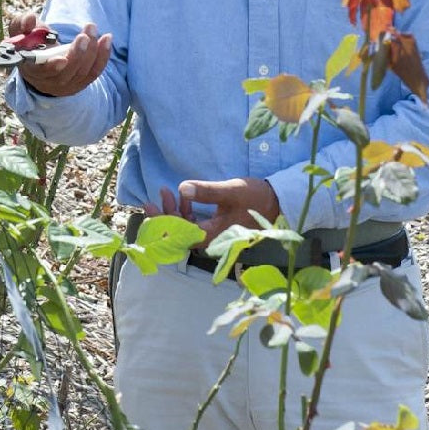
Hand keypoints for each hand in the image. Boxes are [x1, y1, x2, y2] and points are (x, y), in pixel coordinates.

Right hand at [7, 11, 110, 96]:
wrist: (41, 62)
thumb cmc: (29, 44)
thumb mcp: (20, 33)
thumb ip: (21, 24)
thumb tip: (29, 19)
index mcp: (31, 70)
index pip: (41, 73)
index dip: (51, 67)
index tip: (62, 58)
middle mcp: (49, 82)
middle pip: (66, 74)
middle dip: (77, 54)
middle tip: (84, 36)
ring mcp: (67, 85)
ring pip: (82, 72)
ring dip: (92, 51)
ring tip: (92, 29)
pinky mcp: (81, 82)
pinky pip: (95, 71)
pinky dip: (103, 55)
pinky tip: (106, 38)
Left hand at [147, 177, 280, 245]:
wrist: (278, 201)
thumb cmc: (256, 197)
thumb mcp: (231, 191)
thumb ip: (207, 192)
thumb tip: (182, 189)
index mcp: (215, 236)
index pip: (181, 234)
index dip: (162, 223)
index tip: (149, 208)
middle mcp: (213, 240)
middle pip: (181, 234)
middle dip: (165, 216)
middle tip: (151, 199)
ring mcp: (215, 235)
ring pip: (187, 228)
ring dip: (175, 212)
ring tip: (165, 192)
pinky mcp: (218, 228)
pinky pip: (196, 225)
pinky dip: (186, 213)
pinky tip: (183, 198)